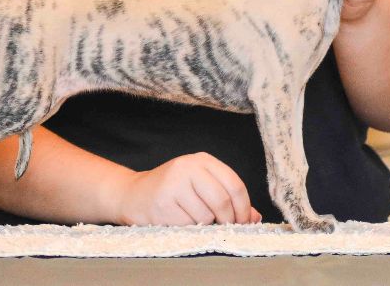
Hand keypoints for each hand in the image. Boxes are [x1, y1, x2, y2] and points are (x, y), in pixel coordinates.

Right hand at [114, 152, 261, 226]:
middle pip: (223, 201)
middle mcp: (188, 167)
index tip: (244, 222)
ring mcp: (174, 184)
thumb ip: (228, 198)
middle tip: (225, 227)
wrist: (133, 195)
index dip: (244, 208)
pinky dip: (189, 228)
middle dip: (229, 220)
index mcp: (202, 160)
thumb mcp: (202, 186)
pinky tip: (179, 220)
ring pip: (207, 216)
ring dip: (206, 225)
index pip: (235, 185)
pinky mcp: (163, 202)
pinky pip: (189, 224)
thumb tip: (255, 217)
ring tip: (194, 218)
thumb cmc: (173, 191)